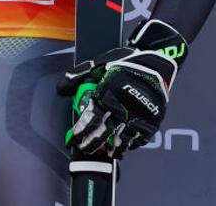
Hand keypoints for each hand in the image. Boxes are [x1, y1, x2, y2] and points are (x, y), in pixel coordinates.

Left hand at [59, 19, 185, 158]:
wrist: (153, 61)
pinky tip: (127, 146)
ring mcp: (139, 113)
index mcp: (107, 92)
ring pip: (124, 136)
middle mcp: (123, 104)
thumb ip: (77, 76)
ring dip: (115, 147)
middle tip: (86, 149)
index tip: (76, 137)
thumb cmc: (123, 62)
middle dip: (94, 142)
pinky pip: (142, 136)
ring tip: (108, 154)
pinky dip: (134, 143)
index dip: (83, 129)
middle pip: (105, 130)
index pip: (91, 116)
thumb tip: (61, 90)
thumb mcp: (97, 63)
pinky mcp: (154, 117)